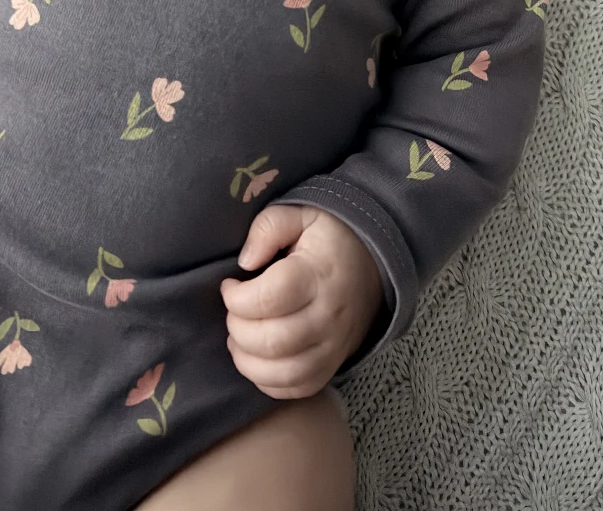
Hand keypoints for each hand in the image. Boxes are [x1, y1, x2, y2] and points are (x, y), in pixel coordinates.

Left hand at [220, 204, 383, 399]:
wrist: (373, 264)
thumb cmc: (328, 238)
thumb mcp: (301, 214)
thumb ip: (268, 228)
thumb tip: (244, 262)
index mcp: (318, 274)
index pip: (271, 297)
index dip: (237, 297)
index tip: (229, 285)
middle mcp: (328, 315)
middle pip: (273, 341)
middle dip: (238, 329)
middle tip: (233, 312)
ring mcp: (333, 346)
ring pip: (284, 373)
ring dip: (247, 361)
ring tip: (238, 338)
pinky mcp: (332, 365)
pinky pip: (297, 388)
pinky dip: (268, 382)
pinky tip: (257, 359)